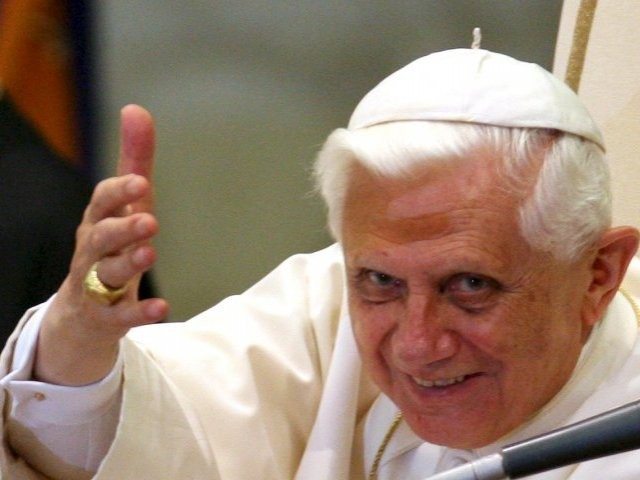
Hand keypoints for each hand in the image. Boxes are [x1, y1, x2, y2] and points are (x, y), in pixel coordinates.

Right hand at [34, 105, 169, 384]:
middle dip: (121, 228)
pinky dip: (139, 312)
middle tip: (149, 220)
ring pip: (105, 274)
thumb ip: (134, 162)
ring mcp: (95, 286)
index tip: (141, 181)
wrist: (81, 314)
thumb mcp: (124, 206)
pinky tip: (162, 308)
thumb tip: (136, 109)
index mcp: (97, 221)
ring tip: (149, 254)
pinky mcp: (105, 317)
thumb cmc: (109, 247)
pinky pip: (120, 316)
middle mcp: (92, 252)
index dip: (119, 193)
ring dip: (127, 263)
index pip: (102, 203)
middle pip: (99, 238)